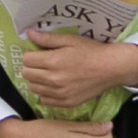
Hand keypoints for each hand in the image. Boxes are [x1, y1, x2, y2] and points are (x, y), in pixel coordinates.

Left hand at [20, 32, 137, 114]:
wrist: (111, 68)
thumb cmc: (91, 51)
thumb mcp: (70, 40)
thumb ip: (48, 39)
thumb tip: (29, 33)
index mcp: (53, 61)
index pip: (26, 60)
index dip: (30, 54)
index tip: (38, 52)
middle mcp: (53, 80)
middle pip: (27, 74)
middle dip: (32, 66)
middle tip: (43, 62)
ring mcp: (59, 94)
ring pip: (34, 88)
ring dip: (37, 80)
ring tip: (49, 73)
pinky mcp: (66, 103)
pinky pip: (44, 100)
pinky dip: (46, 92)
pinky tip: (55, 85)